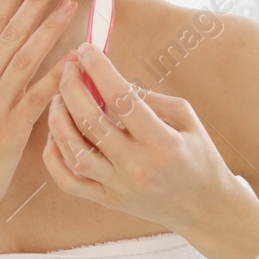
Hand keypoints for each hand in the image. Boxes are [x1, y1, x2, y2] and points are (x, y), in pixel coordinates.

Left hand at [43, 42, 237, 231]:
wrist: (205, 209)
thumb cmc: (199, 157)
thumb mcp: (187, 119)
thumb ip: (150, 99)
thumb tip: (111, 83)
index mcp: (162, 142)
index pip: (122, 99)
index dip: (99, 70)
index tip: (87, 49)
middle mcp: (137, 167)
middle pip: (90, 121)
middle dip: (72, 87)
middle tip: (69, 67)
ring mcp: (119, 187)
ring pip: (73, 151)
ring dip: (58, 119)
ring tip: (58, 98)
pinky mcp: (107, 201)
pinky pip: (68, 182)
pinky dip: (54, 157)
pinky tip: (55, 135)